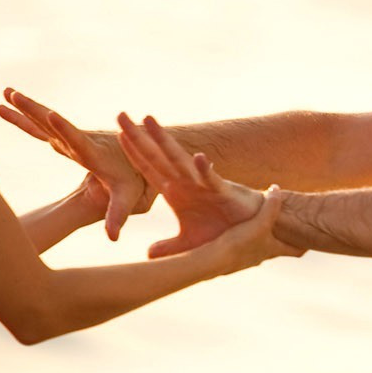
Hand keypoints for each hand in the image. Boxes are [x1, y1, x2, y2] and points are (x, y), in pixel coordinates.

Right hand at [0, 88, 155, 239]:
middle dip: (35, 109)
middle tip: (15, 95)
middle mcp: (80, 141)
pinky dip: (26, 116)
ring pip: (45, 120)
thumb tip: (113, 238)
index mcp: (93, 153)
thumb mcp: (129, 197)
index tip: (51, 114)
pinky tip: (9, 106)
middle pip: (54, 123)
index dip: (64, 129)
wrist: (143, 152)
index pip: (77, 139)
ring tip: (6, 92)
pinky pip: (42, 126)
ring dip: (26, 107)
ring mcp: (72, 138)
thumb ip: (119, 214)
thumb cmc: (136, 177)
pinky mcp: (68, 139)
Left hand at [116, 112, 299, 261]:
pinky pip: (211, 179)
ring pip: (179, 159)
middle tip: (119, 115)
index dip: (133, 152)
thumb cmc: (224, 232)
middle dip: (138, 137)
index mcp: (176, 191)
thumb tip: (149, 256)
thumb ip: (170, 248)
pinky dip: (204, 169)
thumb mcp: (191, 243)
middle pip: (156, 156)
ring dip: (164, 141)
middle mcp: (186, 182)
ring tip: (149, 121)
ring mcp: (202, 184)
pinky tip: (197, 157)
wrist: (254, 232)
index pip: (149, 168)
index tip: (116, 135)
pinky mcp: (222, 192)